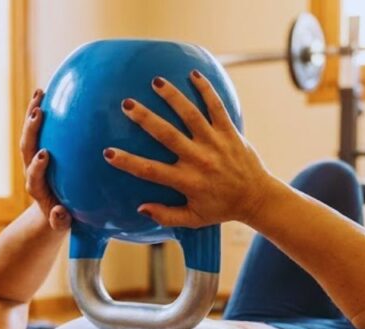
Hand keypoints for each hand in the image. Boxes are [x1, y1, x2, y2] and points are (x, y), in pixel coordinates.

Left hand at [21, 89, 70, 230]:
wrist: (52, 212)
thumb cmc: (63, 218)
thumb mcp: (63, 224)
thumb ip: (60, 221)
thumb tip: (60, 213)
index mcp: (38, 189)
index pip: (34, 177)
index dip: (37, 166)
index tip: (44, 155)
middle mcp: (32, 171)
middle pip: (26, 148)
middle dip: (31, 130)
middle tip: (37, 113)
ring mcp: (34, 159)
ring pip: (30, 134)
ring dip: (33, 113)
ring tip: (40, 93)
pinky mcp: (40, 149)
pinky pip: (39, 129)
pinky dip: (41, 111)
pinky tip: (49, 92)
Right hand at [103, 71, 275, 227]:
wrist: (257, 198)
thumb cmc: (221, 208)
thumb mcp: (193, 218)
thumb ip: (166, 216)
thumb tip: (140, 208)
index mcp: (187, 181)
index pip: (151, 171)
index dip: (128, 162)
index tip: (108, 152)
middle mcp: (199, 160)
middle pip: (168, 135)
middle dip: (146, 119)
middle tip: (127, 104)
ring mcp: (215, 143)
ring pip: (192, 115)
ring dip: (173, 97)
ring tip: (156, 82)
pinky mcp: (230, 132)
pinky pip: (217, 107)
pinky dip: (206, 90)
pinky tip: (193, 74)